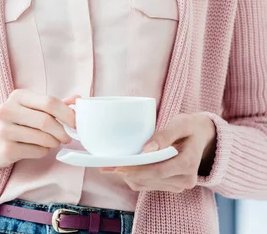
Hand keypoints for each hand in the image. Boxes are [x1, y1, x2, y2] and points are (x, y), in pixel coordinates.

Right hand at [0, 89, 80, 180]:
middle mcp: (7, 110)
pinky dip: (44, 151)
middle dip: (62, 131)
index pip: (49, 102)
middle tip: (67, 137)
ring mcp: (4, 130)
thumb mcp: (30, 108)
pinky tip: (40, 148)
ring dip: (53, 142)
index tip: (76, 122)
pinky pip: (36, 151)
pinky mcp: (5, 149)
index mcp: (17, 96)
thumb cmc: (14, 123)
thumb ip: (53, 104)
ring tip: (52, 142)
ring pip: (43, 138)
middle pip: (46, 121)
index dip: (67, 113)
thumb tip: (78, 98)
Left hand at [99, 113, 216, 192]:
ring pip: (147, 185)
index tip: (118, 165)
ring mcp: (179, 185)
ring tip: (110, 166)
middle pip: (150, 179)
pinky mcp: (171, 185)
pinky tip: (123, 169)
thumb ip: (165, 135)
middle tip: (107, 165)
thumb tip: (147, 148)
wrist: (202, 136)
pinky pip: (149, 185)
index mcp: (188, 164)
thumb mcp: (181, 123)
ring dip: (128, 176)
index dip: (137, 169)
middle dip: (128, 172)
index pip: (158, 170)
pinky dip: (135, 178)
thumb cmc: (190, 127)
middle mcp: (185, 180)